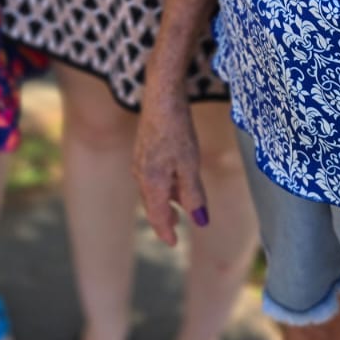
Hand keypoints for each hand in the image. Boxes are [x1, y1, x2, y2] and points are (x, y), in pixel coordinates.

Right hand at [133, 87, 206, 248]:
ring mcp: (139, 161)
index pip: (157, 217)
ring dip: (165, 200)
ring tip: (179, 204)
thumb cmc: (177, 130)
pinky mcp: (143, 148)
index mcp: (151, 183)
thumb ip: (194, 195)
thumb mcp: (190, 165)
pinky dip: (162, 184)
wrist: (161, 96)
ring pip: (151, 189)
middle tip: (175, 229)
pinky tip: (174, 177)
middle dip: (164, 217)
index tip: (174, 243)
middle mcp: (141, 175)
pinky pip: (151, 175)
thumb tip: (200, 222)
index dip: (166, 232)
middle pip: (152, 204)